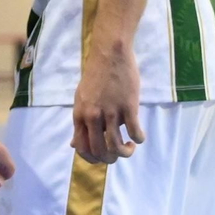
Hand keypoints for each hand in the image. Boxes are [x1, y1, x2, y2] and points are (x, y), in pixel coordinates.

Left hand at [72, 42, 143, 163]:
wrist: (109, 54)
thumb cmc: (95, 76)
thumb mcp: (80, 99)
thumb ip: (80, 122)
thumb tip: (74, 145)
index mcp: (79, 115)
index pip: (81, 148)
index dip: (92, 159)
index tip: (102, 158)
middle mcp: (93, 117)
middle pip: (100, 151)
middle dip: (110, 159)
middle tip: (118, 154)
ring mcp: (111, 112)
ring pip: (116, 147)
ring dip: (125, 153)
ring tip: (130, 146)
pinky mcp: (128, 107)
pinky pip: (134, 132)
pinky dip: (139, 139)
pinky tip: (139, 136)